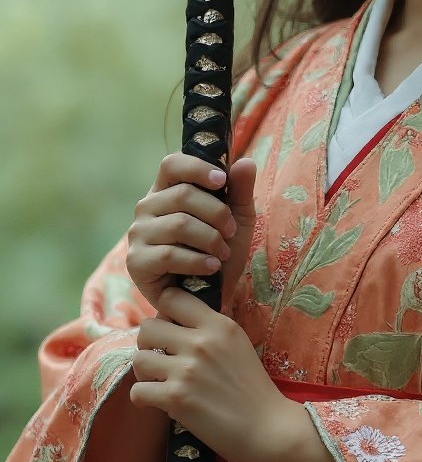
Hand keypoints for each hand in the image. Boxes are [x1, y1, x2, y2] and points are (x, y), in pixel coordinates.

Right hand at [126, 153, 256, 313]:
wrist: (207, 299)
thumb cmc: (219, 255)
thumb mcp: (238, 222)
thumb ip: (240, 192)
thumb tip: (245, 163)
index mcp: (166, 191)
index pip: (172, 164)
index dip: (197, 168)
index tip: (221, 181)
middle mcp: (147, 208)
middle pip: (182, 194)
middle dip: (216, 213)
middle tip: (230, 231)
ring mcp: (138, 234)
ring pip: (179, 224)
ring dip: (210, 239)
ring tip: (222, 254)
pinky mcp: (136, 262)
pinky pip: (169, 254)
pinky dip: (197, 261)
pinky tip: (212, 268)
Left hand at [130, 285, 298, 461]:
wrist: (270, 429)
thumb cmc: (254, 390)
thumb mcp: (238, 345)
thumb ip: (210, 330)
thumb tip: (176, 323)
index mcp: (218, 325)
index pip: (172, 298)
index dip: (164, 315)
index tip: (170, 333)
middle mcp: (201, 342)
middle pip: (148, 327)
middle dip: (148, 345)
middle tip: (160, 361)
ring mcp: (187, 370)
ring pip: (138, 359)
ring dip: (145, 374)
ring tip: (158, 383)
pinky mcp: (177, 398)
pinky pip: (138, 392)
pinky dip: (143, 400)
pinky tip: (156, 404)